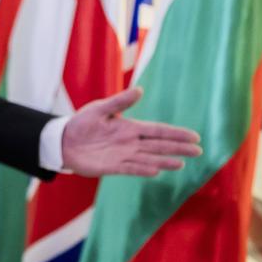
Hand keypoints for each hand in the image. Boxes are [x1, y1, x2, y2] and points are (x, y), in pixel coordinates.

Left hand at [61, 88, 201, 177]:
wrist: (63, 141)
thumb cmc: (81, 123)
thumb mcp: (99, 109)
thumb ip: (119, 102)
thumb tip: (140, 90)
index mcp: (130, 127)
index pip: (158, 130)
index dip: (176, 133)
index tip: (194, 136)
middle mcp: (130, 142)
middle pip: (159, 146)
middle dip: (178, 148)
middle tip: (198, 151)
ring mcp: (122, 155)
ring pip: (149, 159)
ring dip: (165, 161)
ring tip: (182, 164)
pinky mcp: (112, 167)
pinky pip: (131, 168)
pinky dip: (143, 169)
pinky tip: (157, 171)